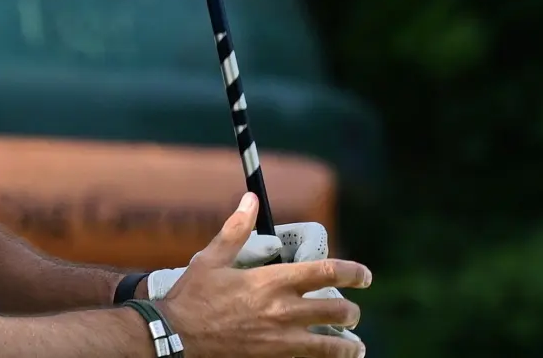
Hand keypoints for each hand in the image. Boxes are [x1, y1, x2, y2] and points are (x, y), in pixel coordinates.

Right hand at [150, 193, 370, 357]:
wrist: (176, 336)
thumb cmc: (193, 296)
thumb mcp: (212, 259)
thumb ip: (236, 229)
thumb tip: (250, 200)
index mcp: (272, 281)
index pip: (327, 272)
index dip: (354, 272)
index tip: (365, 276)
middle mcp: (283, 311)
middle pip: (338, 311)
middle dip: (352, 312)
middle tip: (352, 312)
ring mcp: (281, 340)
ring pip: (332, 346)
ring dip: (349, 345)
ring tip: (355, 346)